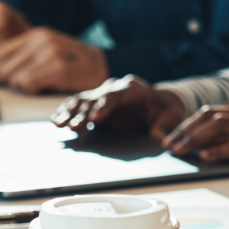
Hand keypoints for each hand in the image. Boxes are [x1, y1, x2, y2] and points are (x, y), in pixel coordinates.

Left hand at [0, 28, 109, 92]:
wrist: (105, 67)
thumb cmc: (76, 64)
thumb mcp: (51, 49)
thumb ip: (28, 53)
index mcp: (39, 34)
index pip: (1, 52)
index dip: (4, 68)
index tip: (14, 76)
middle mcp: (43, 40)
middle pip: (4, 66)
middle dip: (11, 80)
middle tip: (27, 86)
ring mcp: (51, 54)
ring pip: (14, 77)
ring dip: (22, 87)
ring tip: (38, 87)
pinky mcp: (58, 69)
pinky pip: (28, 84)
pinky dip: (32, 91)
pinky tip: (45, 89)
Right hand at [53, 75, 186, 136]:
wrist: (159, 103)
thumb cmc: (166, 110)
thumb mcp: (171, 117)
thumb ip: (166, 127)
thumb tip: (164, 139)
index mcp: (134, 89)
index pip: (117, 96)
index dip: (105, 106)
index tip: (96, 119)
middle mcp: (115, 88)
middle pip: (96, 99)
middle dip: (84, 113)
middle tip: (74, 128)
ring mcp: (103, 94)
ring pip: (83, 101)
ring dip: (70, 113)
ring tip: (59, 124)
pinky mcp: (94, 103)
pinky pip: (78, 105)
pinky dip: (67, 112)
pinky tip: (56, 121)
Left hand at [162, 93, 228, 165]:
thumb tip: (202, 146)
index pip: (213, 110)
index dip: (189, 124)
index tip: (171, 137)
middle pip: (214, 117)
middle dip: (187, 131)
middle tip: (169, 145)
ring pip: (222, 127)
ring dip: (196, 140)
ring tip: (180, 152)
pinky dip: (221, 150)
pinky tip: (206, 157)